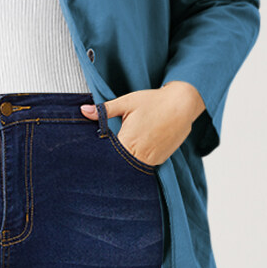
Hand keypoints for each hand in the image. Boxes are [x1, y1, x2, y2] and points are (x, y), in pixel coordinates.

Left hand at [79, 81, 205, 166]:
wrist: (183, 104)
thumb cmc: (154, 101)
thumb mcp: (126, 102)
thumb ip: (104, 110)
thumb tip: (83, 111)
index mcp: (128, 142)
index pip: (108, 158)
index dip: (101, 156)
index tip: (94, 154)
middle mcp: (140, 155)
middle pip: (120, 164)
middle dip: (113, 159)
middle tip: (108, 152)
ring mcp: (152, 160)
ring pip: (133, 165)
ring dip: (127, 159)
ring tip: (126, 148)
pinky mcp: (161, 160)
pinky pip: (145, 164)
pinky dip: (139, 158)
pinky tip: (138, 148)